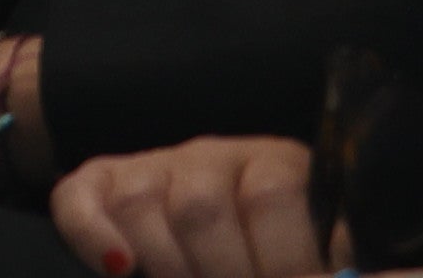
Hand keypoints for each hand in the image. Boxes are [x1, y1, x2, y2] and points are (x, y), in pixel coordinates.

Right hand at [45, 134, 322, 277]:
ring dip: (167, 265)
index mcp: (278, 168)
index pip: (271, 193)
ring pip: (141, 200)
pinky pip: (78, 199)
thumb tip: (344, 277)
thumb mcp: (312, 257)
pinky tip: (121, 271)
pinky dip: (93, 236)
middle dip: (220, 272)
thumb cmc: (280, 258)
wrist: (233, 229)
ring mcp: (154, 168)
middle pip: (199, 204)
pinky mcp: (100, 185)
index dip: (281, 258)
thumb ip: (326, 262)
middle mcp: (213, 157)